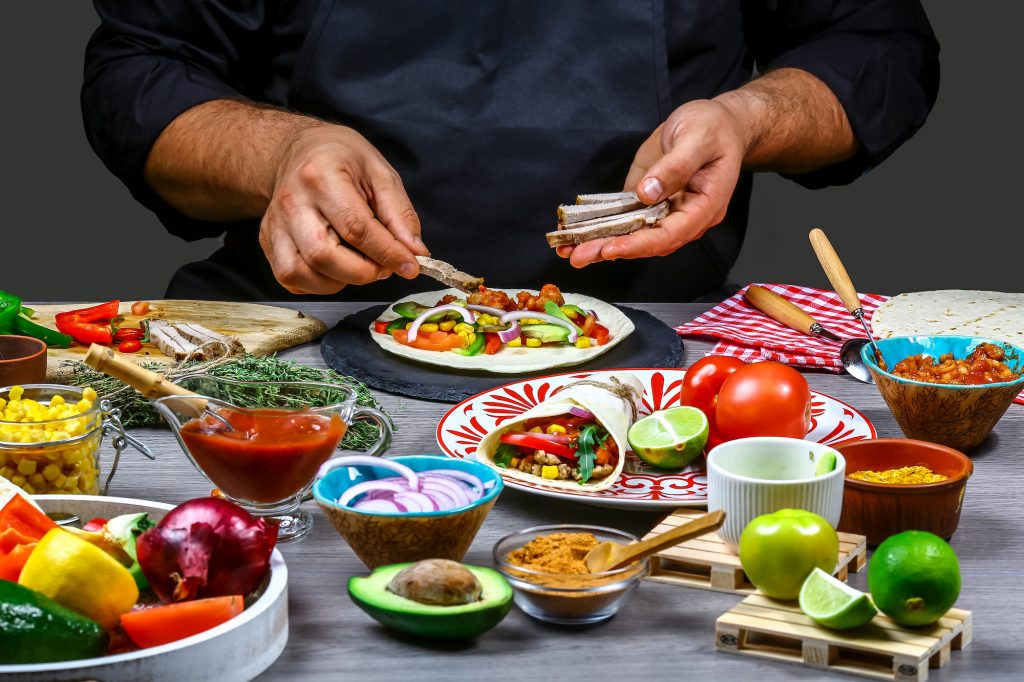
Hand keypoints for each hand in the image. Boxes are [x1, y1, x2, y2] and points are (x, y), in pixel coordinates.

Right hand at [259, 124, 428, 293]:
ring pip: (301, 273)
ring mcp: (276, 225)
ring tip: (361, 265)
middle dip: (363, 272)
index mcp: (321, 177)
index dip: (387, 253)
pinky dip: (318, 284)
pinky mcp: (269, 241)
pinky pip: (291, 278)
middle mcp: (292, 203)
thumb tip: (414, 252)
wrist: (300, 151)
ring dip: (340, 281)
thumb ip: (400, 214)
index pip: (356, 228)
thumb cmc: (342, 160)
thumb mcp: (380, 173)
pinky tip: (337, 268)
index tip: (410, 266)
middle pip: (323, 256)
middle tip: (384, 266)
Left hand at [557, 98, 747, 266]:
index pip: (671, 234)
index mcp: (704, 207)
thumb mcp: (698, 139)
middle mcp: (683, 216)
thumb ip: (675, 167)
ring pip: (632, 234)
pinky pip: (623, 218)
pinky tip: (576, 231)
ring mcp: (663, 210)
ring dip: (600, 243)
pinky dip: (600, 225)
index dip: (640, 244)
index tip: (612, 247)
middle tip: (579, 255)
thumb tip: (648, 192)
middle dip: (611, 249)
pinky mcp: (646, 200)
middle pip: (647, 242)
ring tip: (569, 250)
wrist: (715, 121)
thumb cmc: (714, 128)